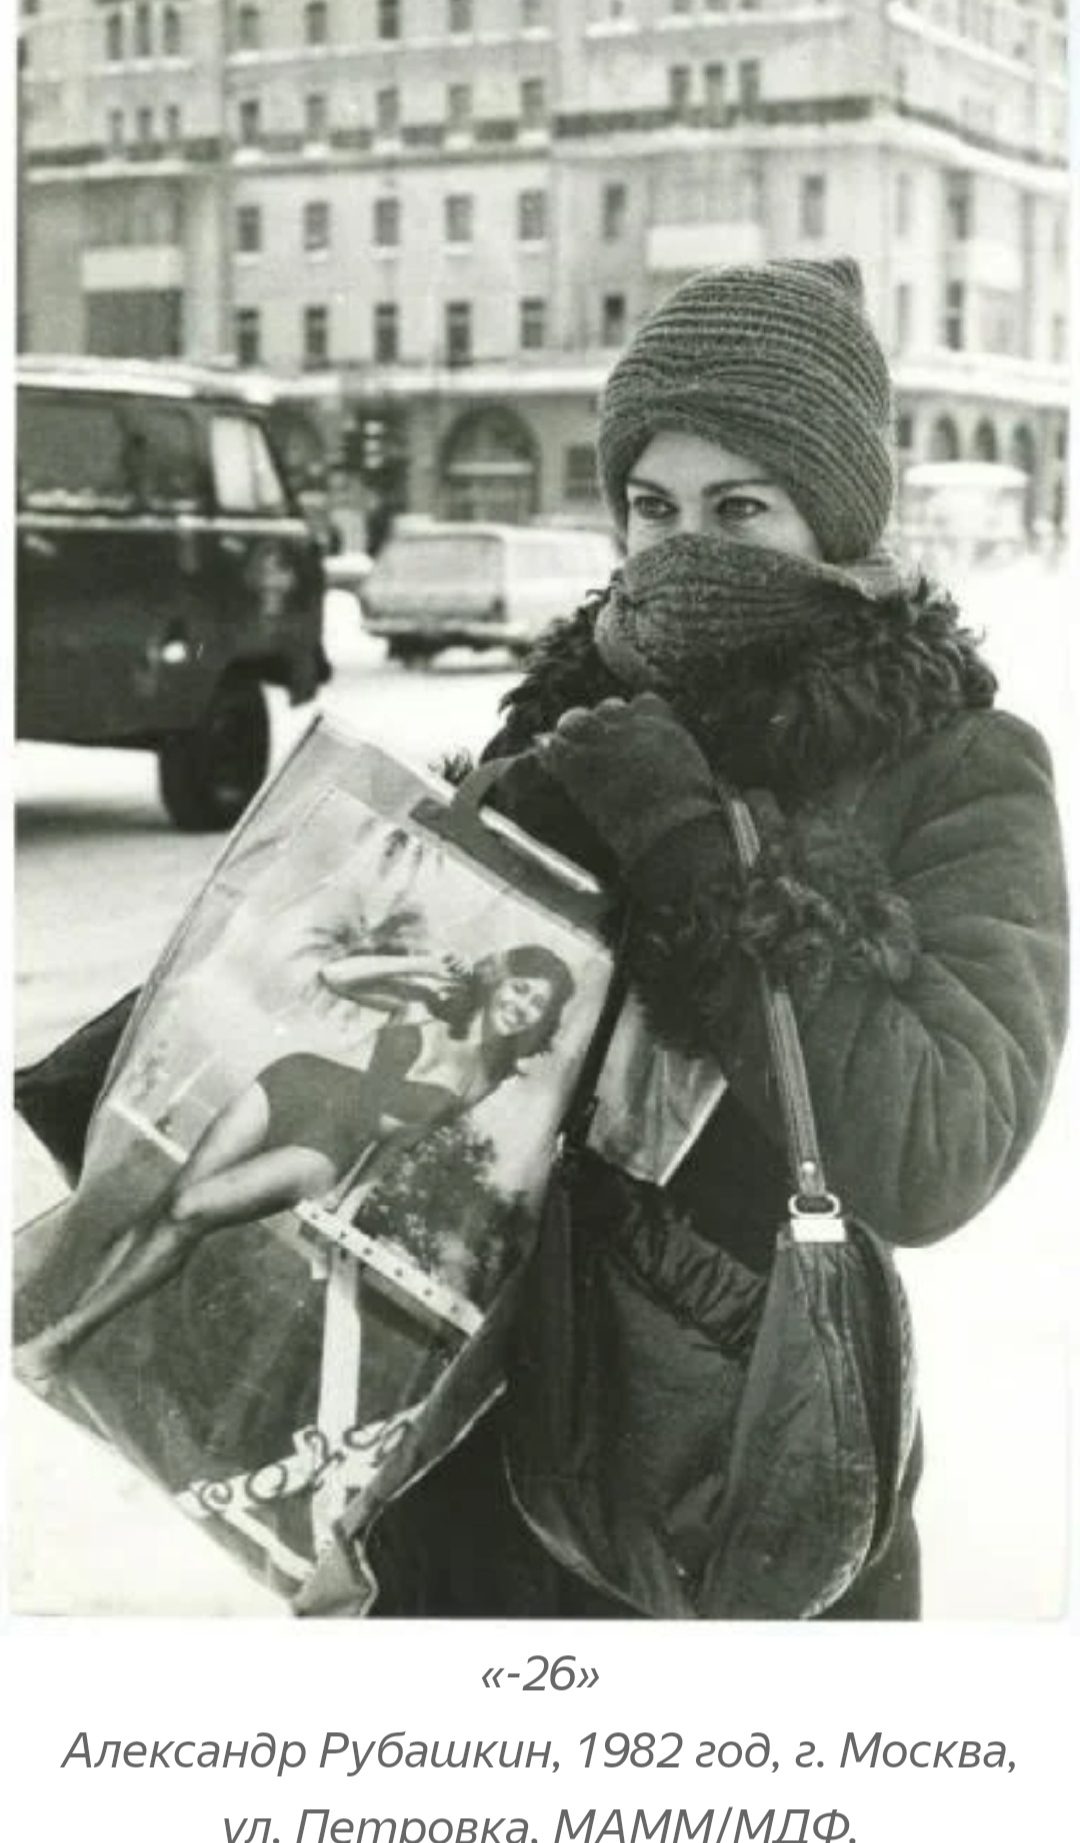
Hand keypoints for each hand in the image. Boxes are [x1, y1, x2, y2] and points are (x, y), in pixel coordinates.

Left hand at [535, 692, 719, 868]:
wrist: (670, 827)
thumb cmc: (687, 809)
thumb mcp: (690, 768)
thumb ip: (671, 753)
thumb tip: (660, 760)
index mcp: (662, 722)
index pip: (642, 702)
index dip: (632, 718)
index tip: (627, 733)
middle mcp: (630, 722)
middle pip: (606, 708)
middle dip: (601, 724)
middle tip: (595, 746)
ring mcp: (603, 739)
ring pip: (576, 720)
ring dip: (573, 734)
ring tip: (570, 752)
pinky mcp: (580, 761)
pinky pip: (555, 747)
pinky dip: (552, 754)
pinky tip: (551, 763)